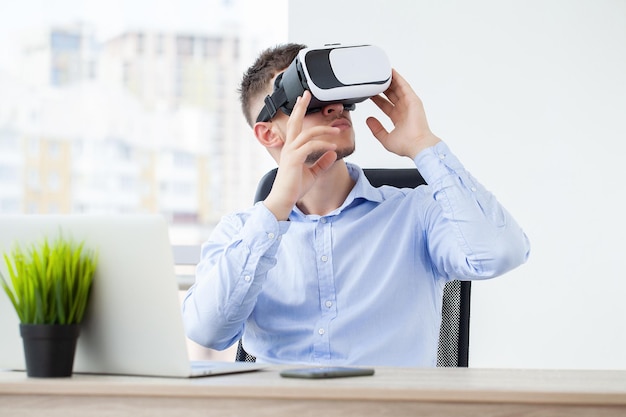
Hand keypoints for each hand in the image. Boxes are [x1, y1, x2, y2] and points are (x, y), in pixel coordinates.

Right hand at [263, 91, 339, 219]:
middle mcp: (289, 147)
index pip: (295, 125)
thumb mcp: (312, 173)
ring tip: (338, 130)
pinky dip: (323, 144)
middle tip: (307, 93)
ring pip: (308, 133)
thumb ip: (322, 162)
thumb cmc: (295, 187)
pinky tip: (333, 145)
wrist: (285, 199)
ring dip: (324, 129)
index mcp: (292, 148)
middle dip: (301, 106)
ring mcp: (291, 152)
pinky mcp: (294, 159)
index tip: (303, 100)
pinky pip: (311, 146)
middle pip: (294, 121)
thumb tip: (332, 153)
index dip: (299, 111)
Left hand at [366, 69, 440, 158]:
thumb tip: (369, 120)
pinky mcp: (413, 100)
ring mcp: (410, 104)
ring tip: (381, 73)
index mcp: (399, 119)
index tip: (371, 95)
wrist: (418, 145)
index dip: (378, 100)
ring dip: (390, 81)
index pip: (386, 106)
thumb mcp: (386, 139)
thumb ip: (377, 129)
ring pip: (398, 89)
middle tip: (374, 82)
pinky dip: (398, 79)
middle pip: (392, 96)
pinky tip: (392, 72)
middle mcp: (405, 110)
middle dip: (383, 89)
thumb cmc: (407, 145)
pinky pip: (404, 86)